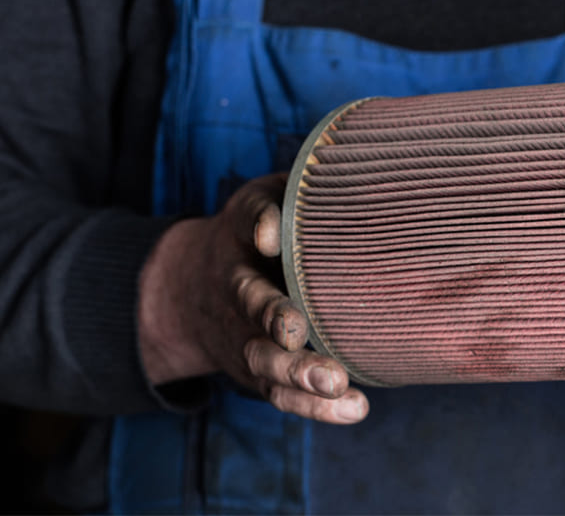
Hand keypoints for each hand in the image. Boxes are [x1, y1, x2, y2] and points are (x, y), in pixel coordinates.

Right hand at [138, 173, 367, 423]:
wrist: (192, 287)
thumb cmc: (261, 235)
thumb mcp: (269, 197)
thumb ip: (306, 189)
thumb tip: (369, 161)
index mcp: (242, 232)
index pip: (247, 220)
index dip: (260, 225)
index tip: (271, 236)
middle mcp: (236, 284)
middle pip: (250, 302)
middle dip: (273, 317)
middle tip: (295, 330)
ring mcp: (242, 333)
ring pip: (262, 357)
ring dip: (295, 372)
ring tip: (334, 382)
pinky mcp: (256, 369)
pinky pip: (280, 392)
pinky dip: (313, 405)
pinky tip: (352, 407)